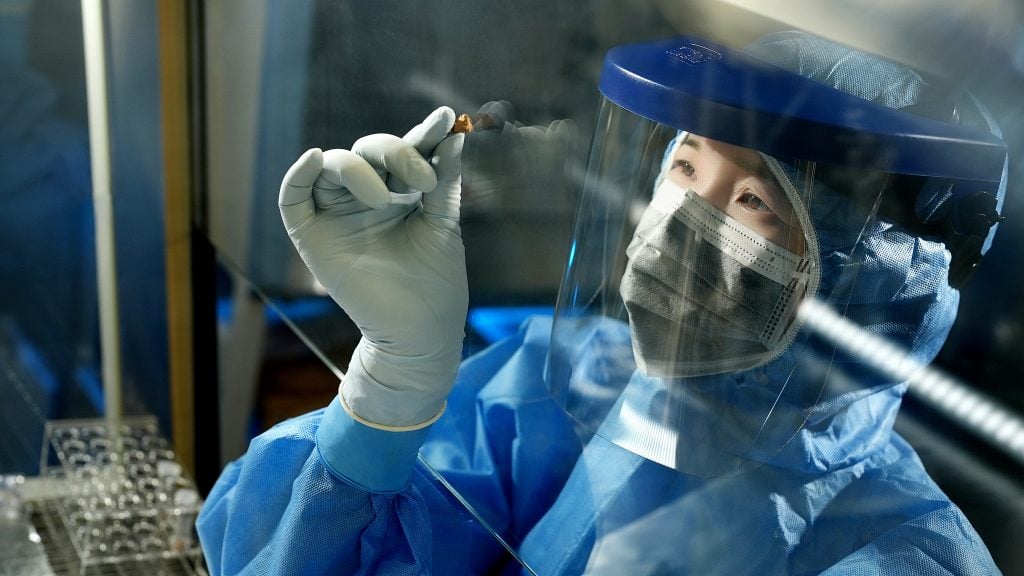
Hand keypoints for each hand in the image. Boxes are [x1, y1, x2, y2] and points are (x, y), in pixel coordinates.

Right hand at [279, 107, 467, 427]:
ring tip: (385, 198)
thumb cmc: (436, 282)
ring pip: (335, 165)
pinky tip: (316, 159)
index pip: (406, 149)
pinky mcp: (312, 235)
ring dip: (359, 169)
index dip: (424, 132)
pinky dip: (299, 175)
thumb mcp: (443, 224)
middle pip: (368, 150)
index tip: (448, 119)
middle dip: (395, 154)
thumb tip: (453, 134)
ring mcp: (338, 213)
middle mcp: (367, 195)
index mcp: (401, 190)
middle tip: (422, 181)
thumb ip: (443, 180)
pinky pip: (294, 197)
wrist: (420, 331)